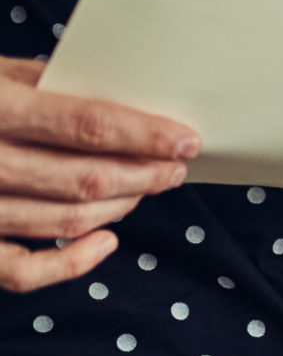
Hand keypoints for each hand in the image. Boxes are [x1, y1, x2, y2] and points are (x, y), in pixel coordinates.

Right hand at [0, 57, 197, 291]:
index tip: (186, 139)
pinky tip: (104, 241)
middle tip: (175, 166)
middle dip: (144, 175)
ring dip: (120, 208)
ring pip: (64, 221)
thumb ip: (46, 85)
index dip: (144, 136)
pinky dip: (73, 263)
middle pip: (84, 179)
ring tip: (147, 189)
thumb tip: (123, 99)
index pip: (84, 126)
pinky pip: (23, 271)